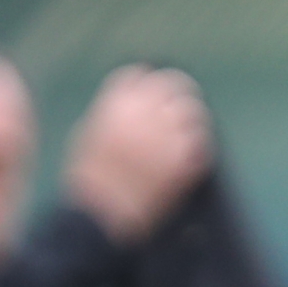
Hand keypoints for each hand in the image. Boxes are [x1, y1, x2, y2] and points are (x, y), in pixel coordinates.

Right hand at [62, 64, 212, 244]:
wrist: (99, 213)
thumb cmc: (87, 176)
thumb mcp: (89, 133)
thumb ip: (112, 114)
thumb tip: (134, 106)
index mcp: (115, 104)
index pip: (139, 74)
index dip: (146, 78)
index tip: (151, 85)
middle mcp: (143, 113)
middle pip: (171, 83)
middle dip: (179, 88)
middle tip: (183, 98)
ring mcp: (165, 136)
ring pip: (192, 111)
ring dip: (190, 118)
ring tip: (189, 127)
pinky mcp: (182, 160)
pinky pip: (200, 143)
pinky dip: (197, 146)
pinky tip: (191, 155)